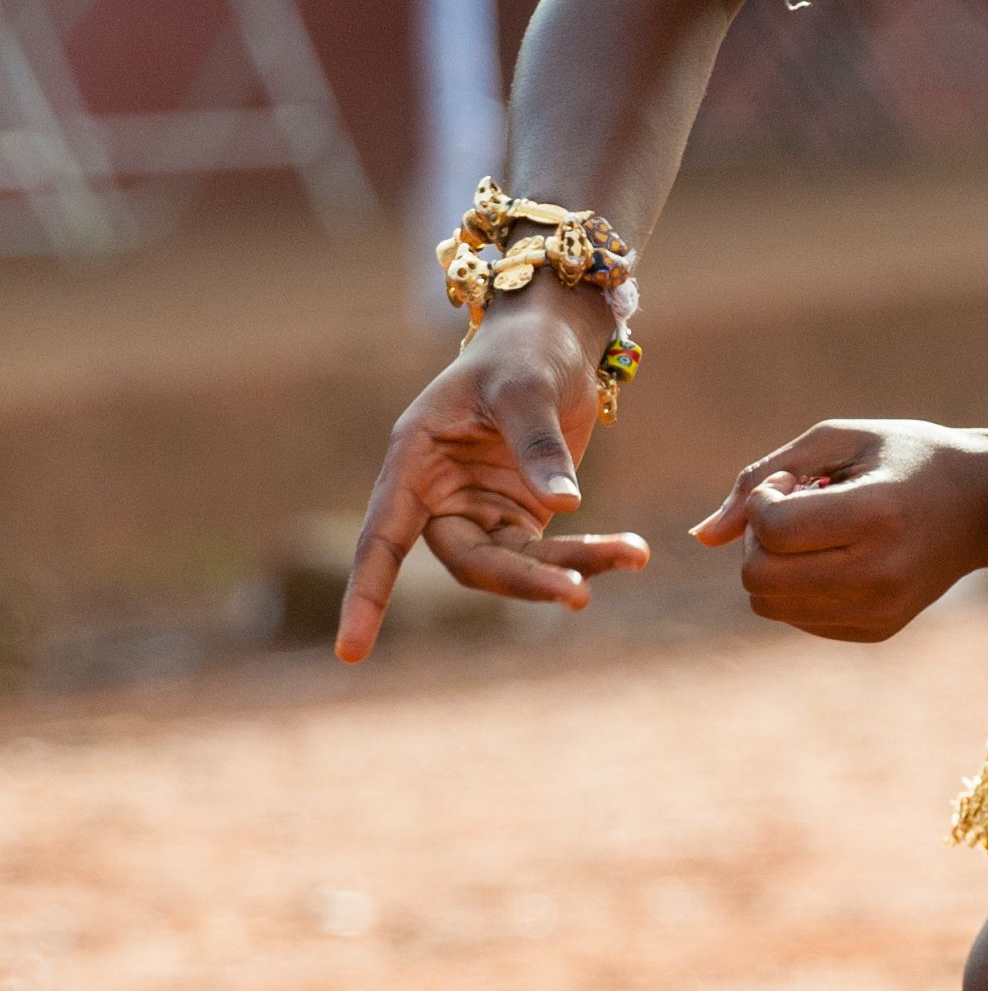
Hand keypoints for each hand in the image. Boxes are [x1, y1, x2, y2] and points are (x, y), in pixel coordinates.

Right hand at [336, 288, 650, 662]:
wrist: (553, 339)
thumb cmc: (523, 352)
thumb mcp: (527, 388)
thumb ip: (537, 444)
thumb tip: (564, 505)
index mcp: (413, 460)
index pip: (380, 539)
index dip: (367, 595)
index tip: (351, 652)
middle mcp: (438, 493)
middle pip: (470, 562)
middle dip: (524, 580)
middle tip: (577, 593)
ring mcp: (482, 509)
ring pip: (517, 565)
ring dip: (572, 566)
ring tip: (633, 554)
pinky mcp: (522, 516)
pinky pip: (551, 551)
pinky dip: (590, 553)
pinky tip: (633, 551)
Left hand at [693, 415, 987, 640]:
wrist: (984, 506)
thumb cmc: (907, 457)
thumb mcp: (839, 439)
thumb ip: (761, 474)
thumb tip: (703, 538)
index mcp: (876, 516)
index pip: (772, 530)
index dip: (763, 500)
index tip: (793, 480)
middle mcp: (880, 573)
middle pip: (759, 578)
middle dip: (758, 540)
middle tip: (794, 510)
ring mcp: (880, 610)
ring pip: (768, 605)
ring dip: (772, 565)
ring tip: (814, 534)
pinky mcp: (877, 630)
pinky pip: (797, 618)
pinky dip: (798, 587)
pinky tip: (835, 556)